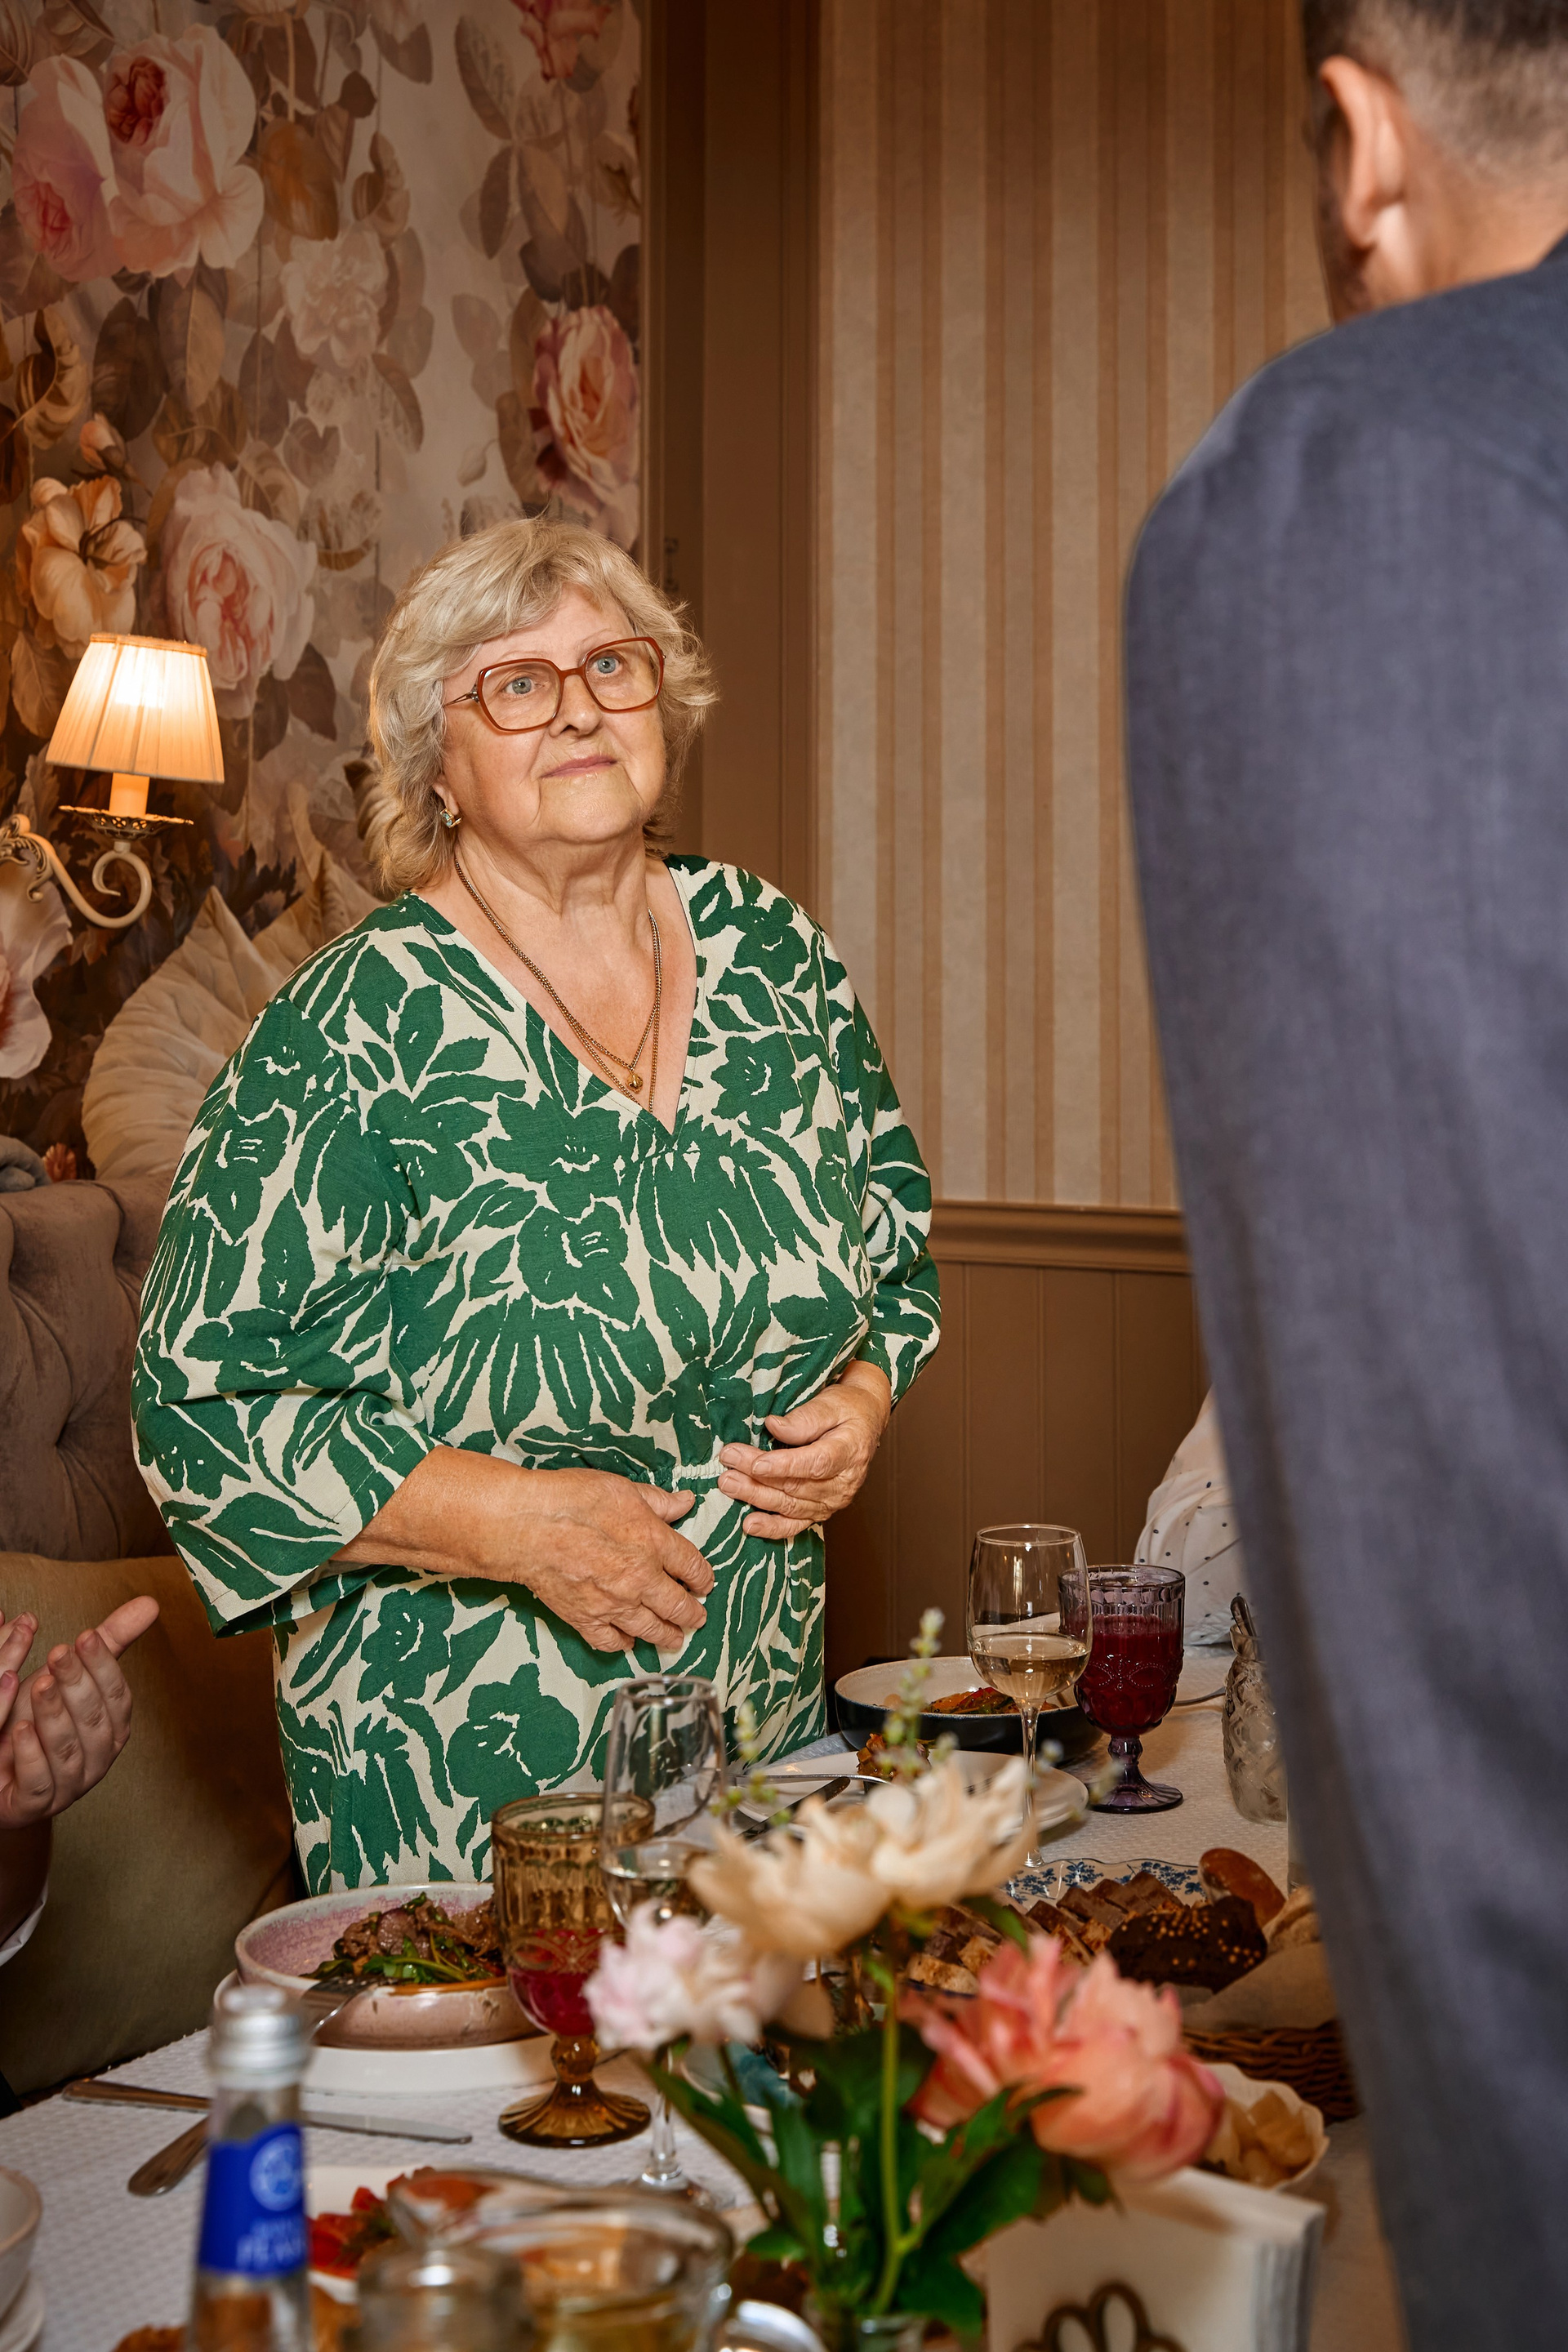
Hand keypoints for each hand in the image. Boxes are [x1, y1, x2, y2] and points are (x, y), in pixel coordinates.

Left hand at [0, 1595, 159, 1828]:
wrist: (0, 1766)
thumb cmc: (38, 1716)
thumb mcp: (72, 1674)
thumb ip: (109, 1642)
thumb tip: (150, 1603)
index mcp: (112, 1727)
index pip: (116, 1695)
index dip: (103, 1666)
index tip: (84, 1636)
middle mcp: (97, 1760)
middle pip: (94, 1722)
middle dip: (77, 1685)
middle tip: (57, 1653)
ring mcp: (68, 1787)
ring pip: (69, 1753)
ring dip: (53, 1716)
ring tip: (38, 1684)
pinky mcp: (34, 1806)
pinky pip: (39, 1785)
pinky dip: (30, 1756)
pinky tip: (19, 1729)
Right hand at [334, 1451, 715, 1655]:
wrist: (524, 1527)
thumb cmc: (569, 1499)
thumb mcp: (621, 1488)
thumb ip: (657, 1501)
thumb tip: (686, 1502)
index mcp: (654, 1543)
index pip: (694, 1568)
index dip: (703, 1578)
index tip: (704, 1583)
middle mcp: (641, 1579)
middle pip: (680, 1607)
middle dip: (693, 1615)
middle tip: (697, 1617)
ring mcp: (614, 1604)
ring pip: (653, 1630)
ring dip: (669, 1636)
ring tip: (675, 1638)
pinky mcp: (586, 1620)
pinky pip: (613, 1642)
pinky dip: (625, 1644)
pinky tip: (629, 1640)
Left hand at [717, 1361, 892, 1539]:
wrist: (863, 1423)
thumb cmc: (847, 1410)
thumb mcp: (831, 1403)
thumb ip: (805, 1418)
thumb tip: (773, 1426)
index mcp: (849, 1452)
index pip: (815, 1464)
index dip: (784, 1466)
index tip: (756, 1463)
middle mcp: (843, 1483)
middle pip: (797, 1485)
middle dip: (758, 1476)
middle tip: (729, 1462)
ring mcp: (833, 1501)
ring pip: (790, 1505)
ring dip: (757, 1497)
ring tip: (729, 1484)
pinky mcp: (821, 1510)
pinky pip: (796, 1525)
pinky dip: (772, 1527)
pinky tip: (750, 1525)